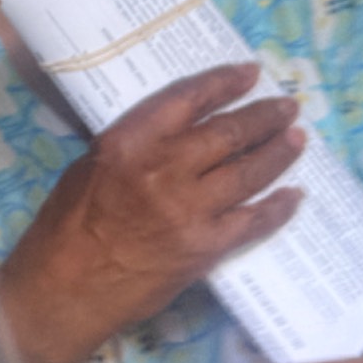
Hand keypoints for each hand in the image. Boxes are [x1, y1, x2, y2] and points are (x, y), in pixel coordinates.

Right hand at [0, 63, 302, 362]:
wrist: (67, 289)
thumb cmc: (67, 224)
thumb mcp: (90, 164)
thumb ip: (134, 144)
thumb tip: (172, 130)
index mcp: (130, 142)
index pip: (189, 99)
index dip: (224, 82)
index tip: (250, 73)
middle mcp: (164, 170)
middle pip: (228, 133)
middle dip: (263, 117)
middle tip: (288, 107)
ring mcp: (189, 211)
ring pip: (247, 173)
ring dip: (277, 153)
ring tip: (296, 139)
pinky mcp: (204, 248)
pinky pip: (252, 222)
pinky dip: (276, 208)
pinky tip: (292, 196)